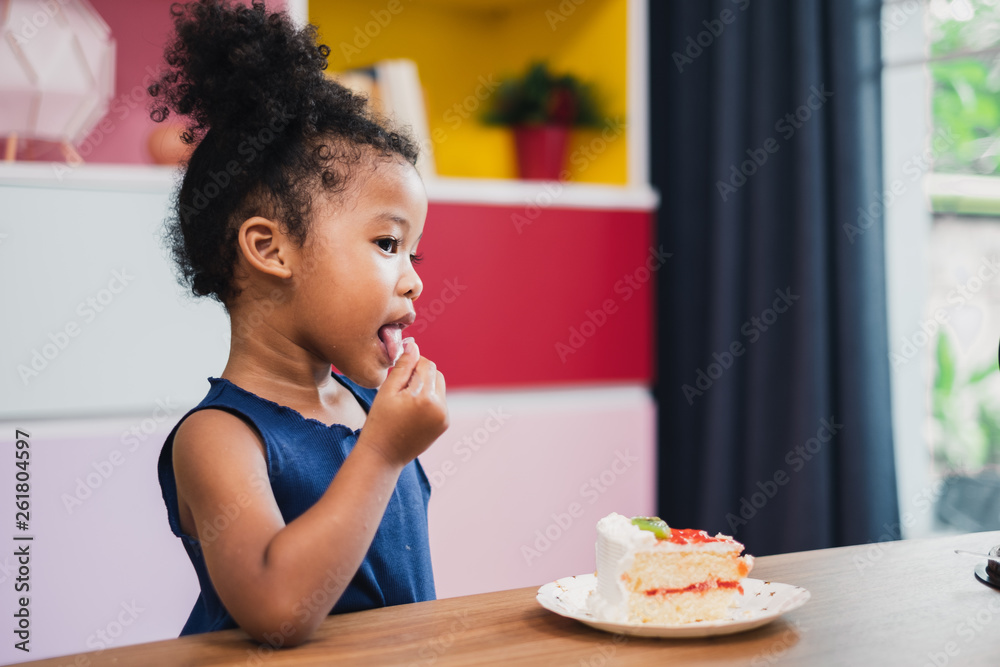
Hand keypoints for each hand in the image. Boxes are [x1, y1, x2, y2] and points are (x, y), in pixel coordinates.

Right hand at [359, 338, 448, 466]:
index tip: (399, 371)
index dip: (412, 363)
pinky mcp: (444, 424)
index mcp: (425, 397)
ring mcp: (444, 417)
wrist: (383, 455)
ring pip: (439, 387)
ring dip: (426, 386)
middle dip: (421, 374)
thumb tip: (414, 346)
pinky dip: (429, 400)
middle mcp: (440, 407)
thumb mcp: (387, 391)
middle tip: (401, 387)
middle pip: (436, 374)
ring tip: (405, 400)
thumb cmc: (380, 422)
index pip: (426, 364)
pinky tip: (411, 411)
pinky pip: (440, 402)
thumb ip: (403, 367)